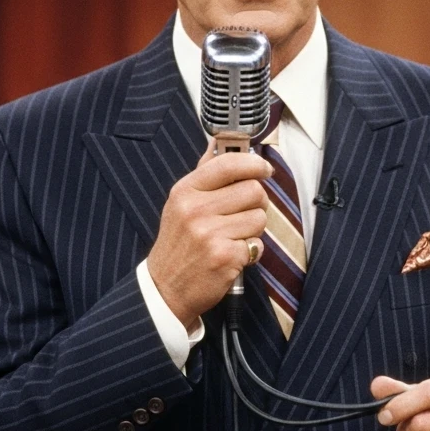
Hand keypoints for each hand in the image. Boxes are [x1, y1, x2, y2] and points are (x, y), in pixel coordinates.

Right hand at [147, 142, 271, 328]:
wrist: (165, 288)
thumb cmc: (178, 244)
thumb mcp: (180, 204)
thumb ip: (203, 174)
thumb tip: (217, 142)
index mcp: (185, 191)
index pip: (228, 163)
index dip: (254, 163)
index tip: (264, 168)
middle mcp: (195, 210)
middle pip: (253, 190)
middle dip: (257, 203)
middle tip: (244, 214)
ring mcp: (209, 233)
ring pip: (259, 218)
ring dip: (254, 230)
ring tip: (234, 237)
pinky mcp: (224, 256)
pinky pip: (257, 245)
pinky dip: (250, 252)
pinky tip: (232, 256)